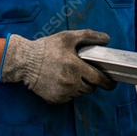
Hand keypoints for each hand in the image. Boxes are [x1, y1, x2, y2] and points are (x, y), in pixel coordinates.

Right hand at [0, 30, 115, 103]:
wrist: (25, 62)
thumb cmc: (47, 48)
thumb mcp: (68, 37)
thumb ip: (89, 36)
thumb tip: (107, 39)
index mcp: (76, 67)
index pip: (99, 80)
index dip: (108, 82)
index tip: (111, 83)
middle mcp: (70, 83)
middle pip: (90, 88)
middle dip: (90, 81)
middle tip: (82, 71)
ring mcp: (62, 93)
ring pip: (80, 94)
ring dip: (79, 87)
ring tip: (68, 74)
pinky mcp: (54, 99)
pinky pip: (68, 98)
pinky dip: (68, 92)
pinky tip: (60, 81)